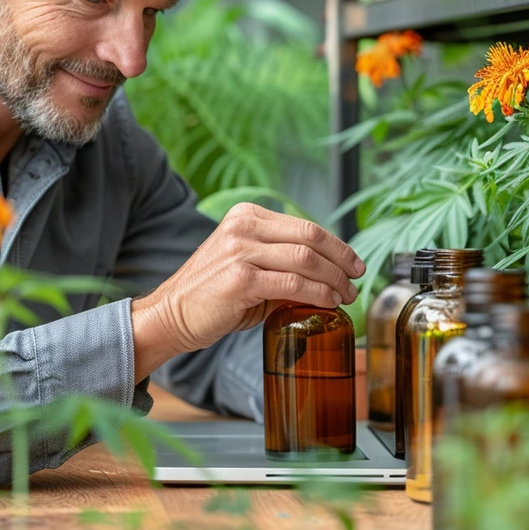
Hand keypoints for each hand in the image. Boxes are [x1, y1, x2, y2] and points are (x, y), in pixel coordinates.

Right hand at [130, 203, 364, 380]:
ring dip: (334, 280)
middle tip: (356, 279)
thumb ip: (284, 265)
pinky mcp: (240, 279)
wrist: (172, 314)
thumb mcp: (249, 267)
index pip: (305, 225)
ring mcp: (240, 251)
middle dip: (342, 260)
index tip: (353, 263)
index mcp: (247, 215)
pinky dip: (318, 294)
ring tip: (345, 295)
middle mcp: (243, 226)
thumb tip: (327, 277)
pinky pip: (293, 283)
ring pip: (306, 259)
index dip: (337, 245)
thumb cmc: (212, 294)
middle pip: (311, 237)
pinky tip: (327, 303)